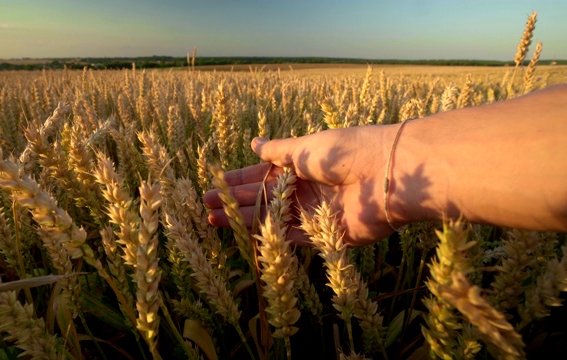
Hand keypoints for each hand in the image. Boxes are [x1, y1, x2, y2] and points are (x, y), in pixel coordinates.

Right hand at [203, 125, 398, 245]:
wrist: (386, 175)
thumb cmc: (347, 151)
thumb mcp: (306, 147)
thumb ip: (278, 151)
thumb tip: (253, 142)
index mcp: (302, 164)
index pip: (263, 173)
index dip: (239, 179)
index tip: (215, 183)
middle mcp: (306, 189)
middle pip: (264, 197)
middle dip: (234, 200)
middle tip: (205, 204)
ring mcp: (314, 213)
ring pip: (272, 218)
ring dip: (243, 219)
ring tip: (214, 219)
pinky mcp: (324, 234)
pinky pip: (291, 237)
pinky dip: (269, 237)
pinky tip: (244, 235)